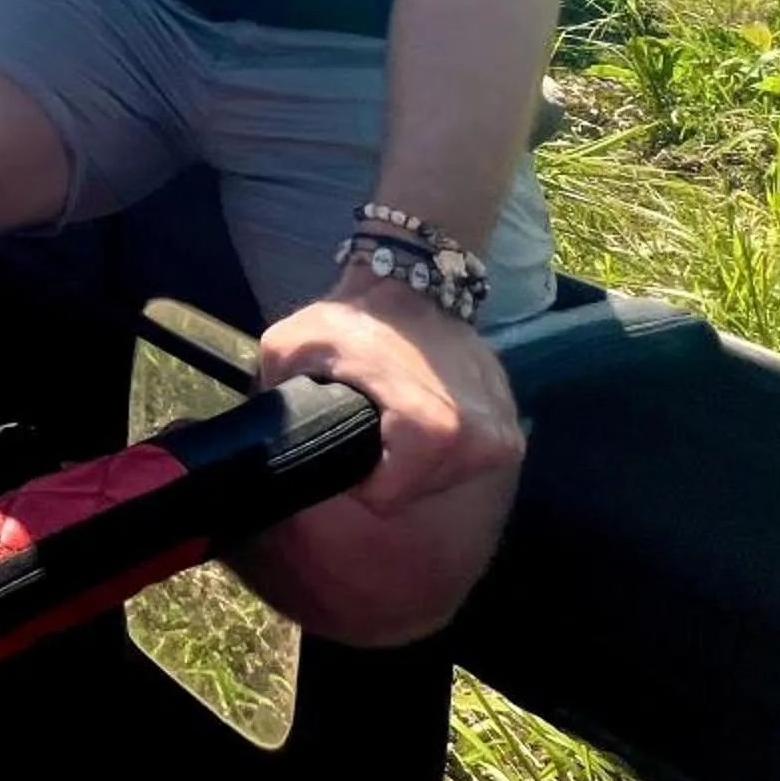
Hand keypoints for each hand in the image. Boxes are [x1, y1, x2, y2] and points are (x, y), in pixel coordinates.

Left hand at [258, 275, 525, 516]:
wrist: (415, 280)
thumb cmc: (353, 318)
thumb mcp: (290, 347)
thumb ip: (274, 398)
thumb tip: (265, 445)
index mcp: (433, 429)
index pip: (386, 499)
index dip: (358, 475)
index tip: (352, 435)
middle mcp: (482, 439)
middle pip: (416, 490)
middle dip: (390, 465)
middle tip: (375, 418)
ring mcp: (505, 432)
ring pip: (443, 478)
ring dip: (417, 457)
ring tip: (399, 411)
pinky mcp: (514, 425)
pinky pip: (466, 460)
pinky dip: (443, 444)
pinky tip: (426, 408)